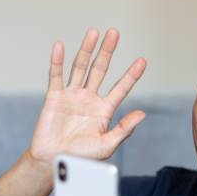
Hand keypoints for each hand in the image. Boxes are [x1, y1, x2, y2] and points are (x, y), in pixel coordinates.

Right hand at [28, 29, 146, 165]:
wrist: (54, 162)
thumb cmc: (81, 157)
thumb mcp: (107, 145)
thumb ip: (124, 129)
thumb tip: (142, 114)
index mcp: (104, 110)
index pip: (121, 87)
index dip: (131, 74)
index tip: (142, 61)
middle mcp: (89, 99)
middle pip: (100, 69)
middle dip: (107, 52)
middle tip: (115, 33)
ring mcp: (72, 96)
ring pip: (80, 67)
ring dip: (86, 50)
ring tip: (94, 32)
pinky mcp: (54, 97)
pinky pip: (56, 76)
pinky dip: (57, 61)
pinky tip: (60, 46)